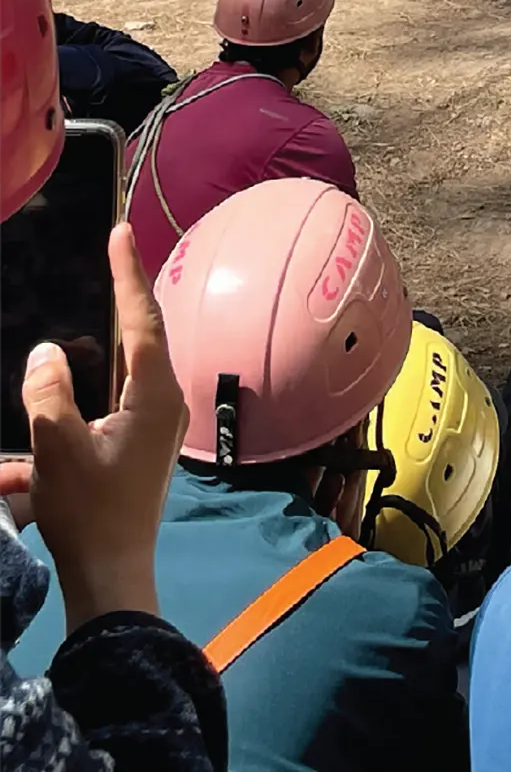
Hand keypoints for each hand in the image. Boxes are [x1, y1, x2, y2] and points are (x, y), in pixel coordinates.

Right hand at [0, 224, 187, 632]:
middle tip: (116, 248)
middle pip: (144, 335)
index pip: (142, 319)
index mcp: (153, 395)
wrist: (112, 577)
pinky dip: (101, 379)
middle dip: (127, 292)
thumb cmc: (89, 513)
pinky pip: (121, 395)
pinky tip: (81, 380)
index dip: (128, 273)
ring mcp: (156, 426)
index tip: (121, 232)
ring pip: (132, 365)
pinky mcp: (141, 446)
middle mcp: (164, 403)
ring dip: (114, 336)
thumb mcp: (57, 449)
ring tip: (105, 295)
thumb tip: (47, 352)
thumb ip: (49, 395)